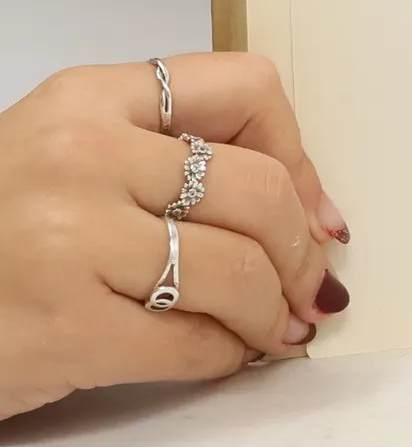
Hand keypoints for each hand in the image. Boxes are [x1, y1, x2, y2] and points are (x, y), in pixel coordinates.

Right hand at [0, 53, 349, 420]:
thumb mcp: (68, 157)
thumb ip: (167, 158)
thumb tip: (308, 213)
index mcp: (89, 98)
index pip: (246, 89)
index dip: (301, 156)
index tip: (314, 209)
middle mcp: (82, 157)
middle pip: (259, 191)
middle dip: (302, 251)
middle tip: (309, 287)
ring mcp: (69, 243)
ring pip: (237, 271)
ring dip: (272, 312)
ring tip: (273, 329)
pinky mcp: (62, 329)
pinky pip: (191, 344)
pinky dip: (224, 357)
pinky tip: (221, 356)